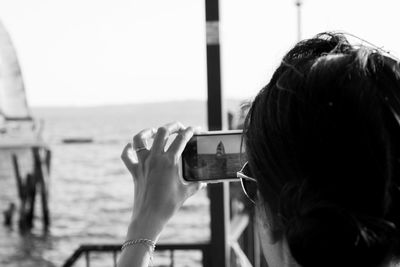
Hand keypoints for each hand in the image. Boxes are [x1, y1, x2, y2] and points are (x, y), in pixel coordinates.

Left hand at [121, 122, 202, 240]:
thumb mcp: (186, 192)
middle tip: (178, 127)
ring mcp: (143, 163)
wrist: (149, 217)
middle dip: (172, 126)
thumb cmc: (169, 205)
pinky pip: (126, 156)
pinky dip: (127, 149)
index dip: (190, 131)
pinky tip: (131, 146)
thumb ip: (196, 185)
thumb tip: (204, 182)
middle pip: (162, 132)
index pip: (181, 139)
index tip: (195, 129)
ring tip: (154, 131)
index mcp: (170, 161)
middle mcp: (155, 158)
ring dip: (147, 132)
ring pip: (139, 139)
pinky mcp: (134, 171)